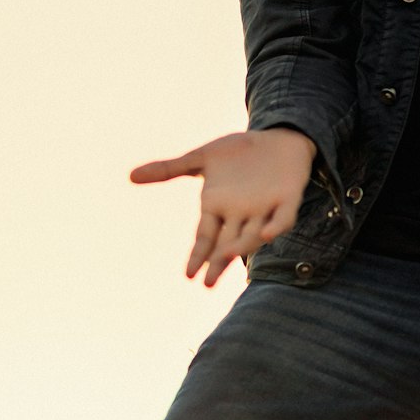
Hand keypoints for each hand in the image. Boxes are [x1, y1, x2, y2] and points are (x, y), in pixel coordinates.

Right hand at [130, 128, 316, 286]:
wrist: (276, 136)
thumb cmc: (238, 152)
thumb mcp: (202, 158)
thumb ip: (169, 169)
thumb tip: (131, 176)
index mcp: (218, 207)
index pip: (206, 237)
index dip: (198, 255)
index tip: (188, 275)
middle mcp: (240, 214)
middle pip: (227, 243)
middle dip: (219, 262)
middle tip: (208, 283)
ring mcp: (265, 208)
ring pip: (252, 234)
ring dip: (242, 245)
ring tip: (228, 257)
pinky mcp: (289, 198)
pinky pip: (283, 218)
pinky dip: (276, 227)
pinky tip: (266, 233)